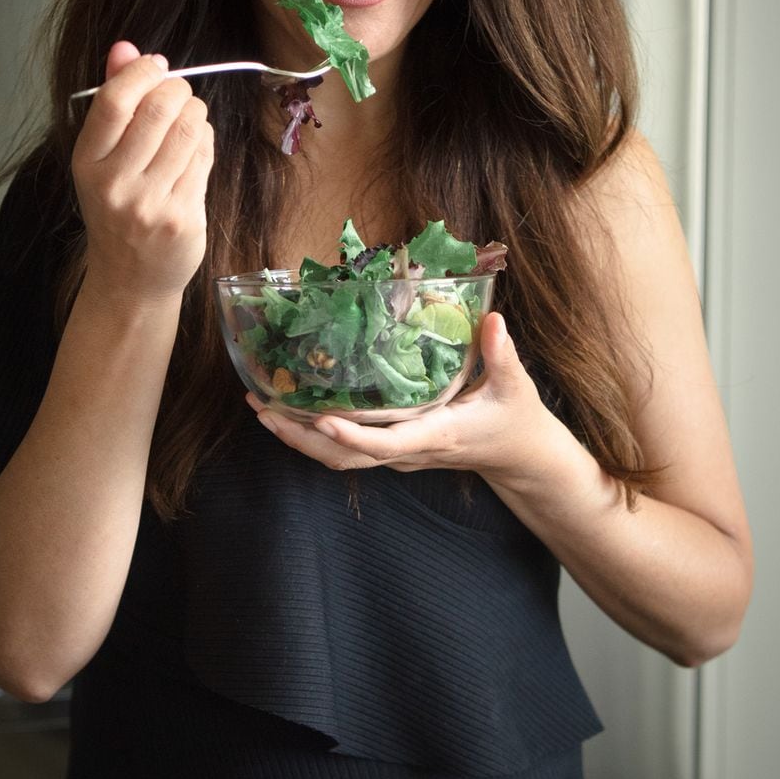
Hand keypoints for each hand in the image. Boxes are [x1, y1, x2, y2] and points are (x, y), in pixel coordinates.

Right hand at [71, 40, 213, 304]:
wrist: (130, 279)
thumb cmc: (118, 209)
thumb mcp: (102, 159)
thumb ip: (114, 101)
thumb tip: (125, 48)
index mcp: (87, 163)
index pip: (115, 101)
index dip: (142, 72)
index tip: (156, 66)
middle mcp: (115, 184)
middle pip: (159, 109)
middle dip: (178, 90)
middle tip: (179, 94)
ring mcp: (151, 204)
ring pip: (189, 130)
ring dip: (196, 113)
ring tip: (189, 120)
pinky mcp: (183, 218)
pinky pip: (204, 159)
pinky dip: (205, 142)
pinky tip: (196, 149)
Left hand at [246, 313, 572, 486]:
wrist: (518, 456)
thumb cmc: (515, 419)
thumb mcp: (514, 385)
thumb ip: (501, 353)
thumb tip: (493, 319)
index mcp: (436, 435)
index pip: (387, 444)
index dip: (353, 436)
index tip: (321, 419)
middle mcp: (409, 452)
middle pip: (346, 458)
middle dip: (301, 439)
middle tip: (263, 408)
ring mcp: (398, 456)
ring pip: (339, 459)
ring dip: (298, 439)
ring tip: (262, 408)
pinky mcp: (392, 451)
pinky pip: (346, 451)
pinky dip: (314, 436)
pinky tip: (290, 411)